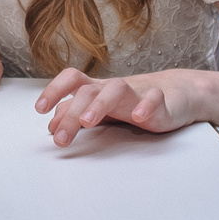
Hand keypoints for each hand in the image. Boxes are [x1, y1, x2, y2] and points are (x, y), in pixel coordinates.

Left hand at [35, 68, 202, 147]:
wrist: (178, 93)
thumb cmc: (134, 101)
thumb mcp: (101, 109)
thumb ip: (76, 114)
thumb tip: (50, 125)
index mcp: (98, 88)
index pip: (72, 80)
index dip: (54, 90)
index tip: (40, 109)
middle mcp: (114, 88)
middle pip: (88, 90)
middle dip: (72, 113)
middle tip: (61, 138)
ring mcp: (137, 93)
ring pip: (116, 89)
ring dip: (99, 104)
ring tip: (88, 122)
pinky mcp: (161, 102)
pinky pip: (154, 99)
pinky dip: (145, 105)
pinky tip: (138, 117)